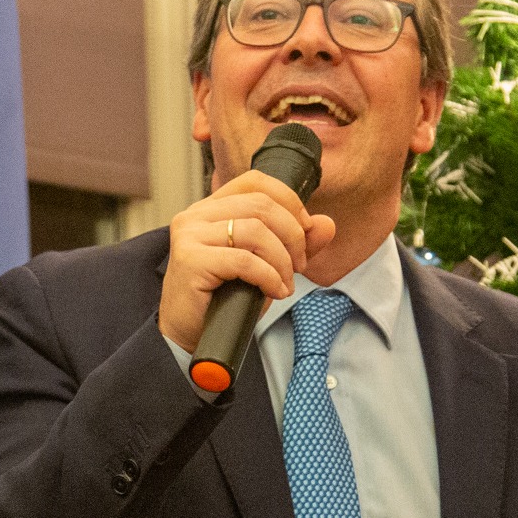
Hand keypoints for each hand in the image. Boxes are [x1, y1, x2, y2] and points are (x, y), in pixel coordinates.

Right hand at [158, 169, 335, 352]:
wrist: (190, 334)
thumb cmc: (223, 299)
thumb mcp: (265, 265)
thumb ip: (293, 243)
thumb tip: (327, 224)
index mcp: (211, 208)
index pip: (256, 183)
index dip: (289, 201)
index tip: (305, 230)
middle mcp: (196, 215)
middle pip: (261, 205)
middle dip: (293, 235)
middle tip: (299, 266)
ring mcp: (190, 235)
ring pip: (256, 231)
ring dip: (282, 261)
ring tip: (285, 284)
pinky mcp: (190, 259)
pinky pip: (245, 260)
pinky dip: (269, 277)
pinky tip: (274, 291)